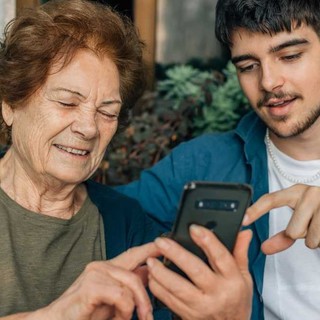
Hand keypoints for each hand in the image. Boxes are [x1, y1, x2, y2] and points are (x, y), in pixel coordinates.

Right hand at [39, 243, 158, 319]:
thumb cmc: (85, 314)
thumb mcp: (112, 301)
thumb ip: (128, 286)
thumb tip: (146, 271)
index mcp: (108, 268)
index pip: (133, 253)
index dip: (151, 248)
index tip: (167, 244)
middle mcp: (102, 265)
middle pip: (137, 272)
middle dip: (146, 296)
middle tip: (146, 317)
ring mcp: (95, 273)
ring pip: (131, 285)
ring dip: (132, 309)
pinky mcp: (91, 285)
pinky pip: (121, 295)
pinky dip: (123, 311)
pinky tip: (115, 318)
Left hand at [147, 226, 251, 319]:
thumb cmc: (238, 301)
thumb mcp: (244, 277)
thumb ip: (240, 252)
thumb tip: (243, 231)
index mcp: (233, 280)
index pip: (221, 256)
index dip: (207, 240)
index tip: (193, 228)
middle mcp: (217, 293)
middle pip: (195, 270)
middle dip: (176, 254)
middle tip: (161, 241)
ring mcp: (202, 306)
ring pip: (178, 287)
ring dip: (161, 272)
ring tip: (151, 259)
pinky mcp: (189, 315)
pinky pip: (170, 301)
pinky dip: (158, 288)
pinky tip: (152, 276)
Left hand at [243, 184, 319, 253]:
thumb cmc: (318, 208)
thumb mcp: (300, 214)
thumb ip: (283, 233)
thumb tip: (264, 249)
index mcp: (295, 191)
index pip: (270, 200)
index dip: (255, 211)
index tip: (242, 220)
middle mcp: (310, 194)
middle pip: (293, 231)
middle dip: (299, 234)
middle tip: (308, 224)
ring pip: (311, 240)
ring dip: (315, 239)